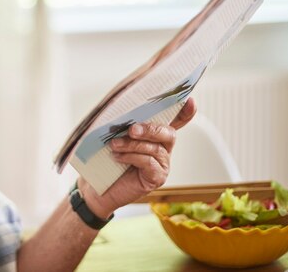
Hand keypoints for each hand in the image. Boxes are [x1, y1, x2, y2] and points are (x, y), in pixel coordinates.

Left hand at [79, 98, 196, 217]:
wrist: (97, 188)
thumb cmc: (105, 159)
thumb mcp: (113, 137)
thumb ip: (121, 124)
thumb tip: (117, 108)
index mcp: (155, 134)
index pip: (175, 120)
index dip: (185, 111)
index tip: (190, 100)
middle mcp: (163, 148)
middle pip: (168, 133)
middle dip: (151, 129)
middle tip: (132, 129)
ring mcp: (162, 164)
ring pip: (155, 148)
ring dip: (133, 144)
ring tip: (114, 144)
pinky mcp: (157, 178)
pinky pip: (149, 162)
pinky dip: (132, 157)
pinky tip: (118, 157)